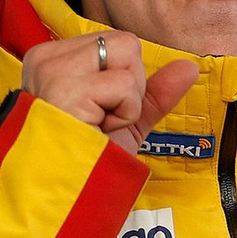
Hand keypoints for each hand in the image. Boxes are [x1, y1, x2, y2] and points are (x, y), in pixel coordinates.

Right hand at [22, 31, 198, 156]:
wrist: (73, 194)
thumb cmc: (91, 159)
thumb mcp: (128, 120)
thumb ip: (156, 91)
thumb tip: (189, 67)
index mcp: (54, 59)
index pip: (118, 43)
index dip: (125, 81)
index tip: (103, 111)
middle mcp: (47, 59)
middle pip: (126, 43)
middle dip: (131, 85)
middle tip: (106, 118)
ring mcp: (52, 72)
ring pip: (127, 55)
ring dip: (129, 100)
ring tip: (101, 124)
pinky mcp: (65, 90)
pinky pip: (125, 85)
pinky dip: (125, 113)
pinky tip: (99, 130)